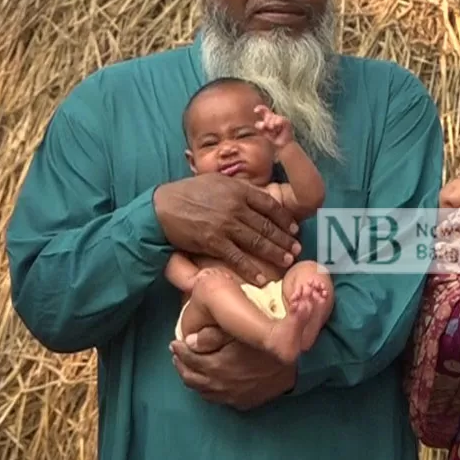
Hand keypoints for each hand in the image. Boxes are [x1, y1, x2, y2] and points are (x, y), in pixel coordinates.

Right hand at [153, 174, 299, 286]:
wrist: (162, 207)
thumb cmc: (188, 192)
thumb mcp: (217, 181)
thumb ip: (239, 189)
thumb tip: (259, 196)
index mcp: (238, 190)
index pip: (269, 205)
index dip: (284, 218)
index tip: (294, 229)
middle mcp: (235, 206)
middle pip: (267, 225)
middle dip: (284, 239)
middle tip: (297, 250)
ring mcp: (225, 225)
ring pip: (257, 241)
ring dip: (275, 253)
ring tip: (287, 262)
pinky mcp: (213, 242)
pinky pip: (237, 258)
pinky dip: (251, 269)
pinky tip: (262, 278)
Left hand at [170, 324, 295, 409]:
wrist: (297, 367)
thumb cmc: (268, 345)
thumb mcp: (240, 333)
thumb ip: (213, 335)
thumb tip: (189, 340)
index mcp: (216, 366)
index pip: (189, 359)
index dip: (180, 349)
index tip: (175, 341)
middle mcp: (219, 385)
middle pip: (190, 377)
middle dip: (181, 364)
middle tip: (177, 354)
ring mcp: (230, 397)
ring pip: (201, 390)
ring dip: (191, 377)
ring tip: (187, 367)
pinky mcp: (241, 403)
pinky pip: (216, 398)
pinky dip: (206, 389)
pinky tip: (207, 381)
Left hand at [254, 105, 294, 147]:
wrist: (281, 147)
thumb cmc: (271, 141)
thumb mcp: (263, 133)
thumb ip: (260, 126)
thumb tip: (261, 123)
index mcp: (267, 119)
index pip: (263, 110)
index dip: (260, 108)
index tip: (255, 110)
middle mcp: (274, 118)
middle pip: (268, 114)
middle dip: (266, 121)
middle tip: (268, 128)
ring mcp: (280, 119)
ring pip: (274, 117)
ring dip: (272, 124)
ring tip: (273, 130)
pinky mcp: (286, 122)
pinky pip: (281, 119)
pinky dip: (278, 123)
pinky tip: (277, 127)